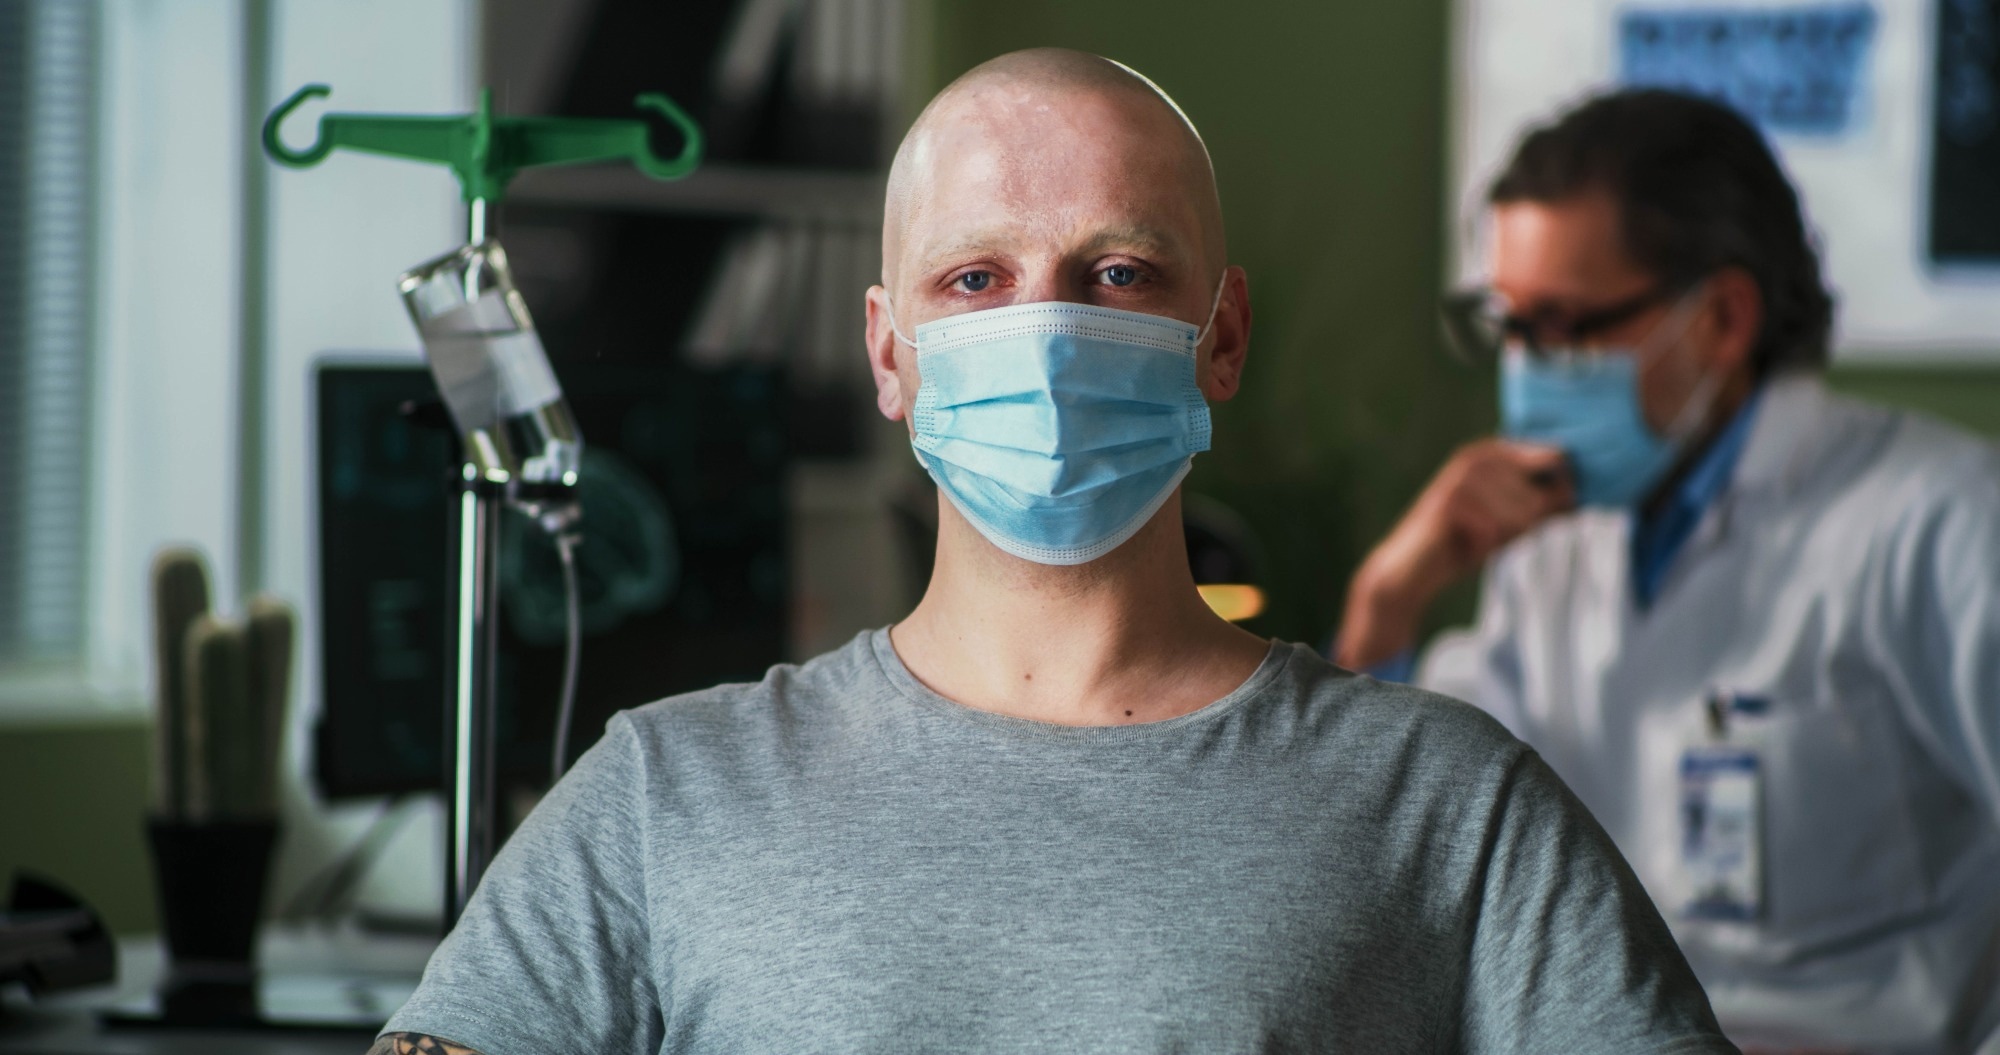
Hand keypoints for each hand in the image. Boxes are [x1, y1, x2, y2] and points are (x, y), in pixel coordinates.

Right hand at [1336, 439, 1572, 669]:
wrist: (1411, 570)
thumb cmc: (1466, 543)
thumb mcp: (1512, 522)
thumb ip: (1544, 506)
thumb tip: (1579, 495)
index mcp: (1493, 451)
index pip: (1556, 459)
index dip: (1560, 492)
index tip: (1540, 515)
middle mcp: (1477, 456)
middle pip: (1541, 496)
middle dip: (1525, 525)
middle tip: (1490, 532)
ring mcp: (1461, 477)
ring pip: (1522, 516)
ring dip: (1505, 538)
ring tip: (1477, 538)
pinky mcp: (1449, 501)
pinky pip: (1496, 532)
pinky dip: (1485, 548)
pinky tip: (1463, 546)